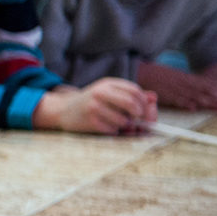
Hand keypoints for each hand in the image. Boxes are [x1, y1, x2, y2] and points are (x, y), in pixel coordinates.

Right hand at [34, 79, 157, 133]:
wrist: (63, 110)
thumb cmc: (91, 103)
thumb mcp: (109, 94)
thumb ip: (131, 95)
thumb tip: (153, 98)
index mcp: (108, 84)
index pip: (135, 91)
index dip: (143, 103)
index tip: (143, 111)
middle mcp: (100, 92)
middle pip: (132, 104)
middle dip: (140, 115)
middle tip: (137, 121)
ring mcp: (93, 106)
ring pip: (124, 120)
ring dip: (125, 126)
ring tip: (117, 123)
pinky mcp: (89, 121)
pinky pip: (112, 129)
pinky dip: (113, 131)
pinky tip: (105, 127)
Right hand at [137, 61, 216, 112]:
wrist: (141, 71)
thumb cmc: (159, 75)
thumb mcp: (178, 75)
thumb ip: (192, 81)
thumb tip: (209, 86)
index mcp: (187, 78)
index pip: (208, 86)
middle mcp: (184, 83)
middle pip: (205, 92)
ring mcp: (175, 89)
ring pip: (194, 96)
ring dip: (208, 102)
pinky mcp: (165, 94)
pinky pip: (175, 99)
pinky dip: (184, 103)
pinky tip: (192, 108)